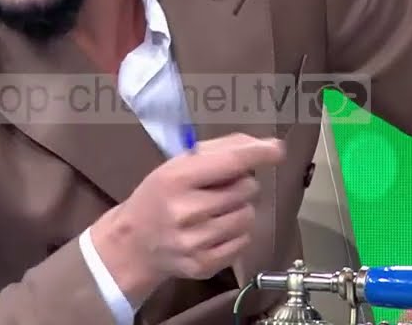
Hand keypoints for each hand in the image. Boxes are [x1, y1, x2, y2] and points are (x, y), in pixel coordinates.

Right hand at [91, 133, 286, 302]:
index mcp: (177, 178)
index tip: (277, 149)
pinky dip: (237, 233)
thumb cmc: (160, 196)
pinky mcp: (204, 265)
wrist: (134, 244)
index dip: (258, 154)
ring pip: (248, 215)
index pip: (229, 162)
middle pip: (246, 188)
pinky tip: (216, 229)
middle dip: (240, 184)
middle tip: (219, 188)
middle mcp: (186, 211)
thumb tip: (268, 146)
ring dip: (240, 209)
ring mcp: (195, 241)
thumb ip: (221, 151)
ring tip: (217, 210)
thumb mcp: (178, 164)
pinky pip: (245, 241)